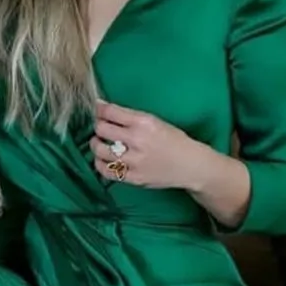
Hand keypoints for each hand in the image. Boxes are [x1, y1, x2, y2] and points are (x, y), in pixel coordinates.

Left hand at [90, 99, 204, 189]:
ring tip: (99, 143)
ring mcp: (135, 161)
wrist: (190, 165)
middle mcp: (138, 141)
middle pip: (102, 129)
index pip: (110, 112)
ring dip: (96, 145)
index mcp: (144, 122)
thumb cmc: (173, 141)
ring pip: (101, 151)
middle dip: (98, 126)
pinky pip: (107, 171)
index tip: (97, 111)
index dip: (99, 110)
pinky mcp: (133, 177)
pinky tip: (102, 160)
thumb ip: (130, 117)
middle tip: (100, 128)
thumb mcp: (155, 121)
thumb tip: (103, 108)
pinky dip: (100, 164)